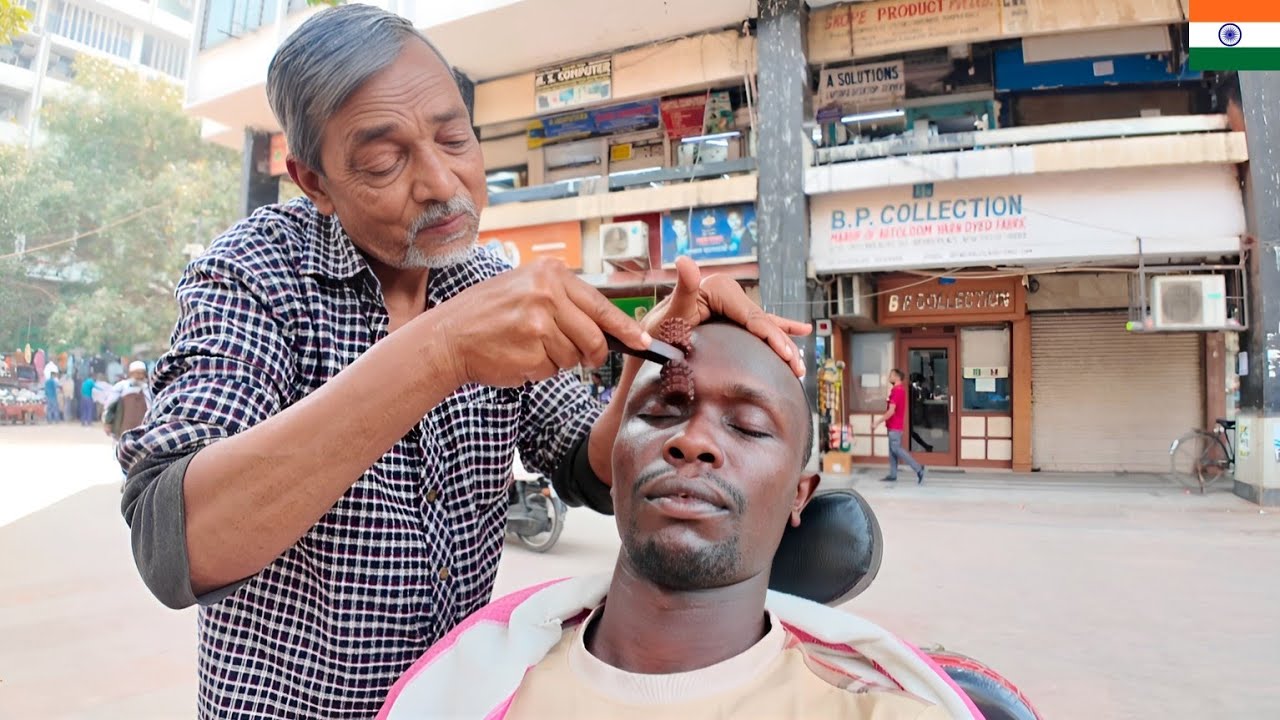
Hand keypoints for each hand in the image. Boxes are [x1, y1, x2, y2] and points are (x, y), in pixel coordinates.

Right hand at [436, 258, 650, 387]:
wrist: (448, 335)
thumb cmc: (488, 314)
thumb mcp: (526, 288)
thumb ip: (564, 300)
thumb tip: (607, 326)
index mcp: (550, 273)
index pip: (600, 305)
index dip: (625, 328)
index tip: (643, 342)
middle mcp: (547, 293)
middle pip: (594, 336)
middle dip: (592, 355)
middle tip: (584, 359)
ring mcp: (538, 322)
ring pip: (573, 356)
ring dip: (557, 361)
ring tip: (529, 346)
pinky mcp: (530, 351)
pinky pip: (552, 370)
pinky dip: (539, 370)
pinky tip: (518, 356)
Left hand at [645, 257, 810, 376]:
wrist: (650, 338)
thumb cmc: (659, 328)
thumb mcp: (671, 311)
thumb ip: (683, 287)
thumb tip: (685, 261)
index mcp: (721, 288)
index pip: (754, 318)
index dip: (774, 338)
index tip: (788, 356)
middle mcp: (729, 292)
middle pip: (763, 322)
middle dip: (783, 345)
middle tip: (798, 367)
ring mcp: (732, 303)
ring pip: (765, 325)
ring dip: (785, 343)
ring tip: (800, 363)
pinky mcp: (732, 315)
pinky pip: (761, 324)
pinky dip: (781, 328)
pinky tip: (802, 331)